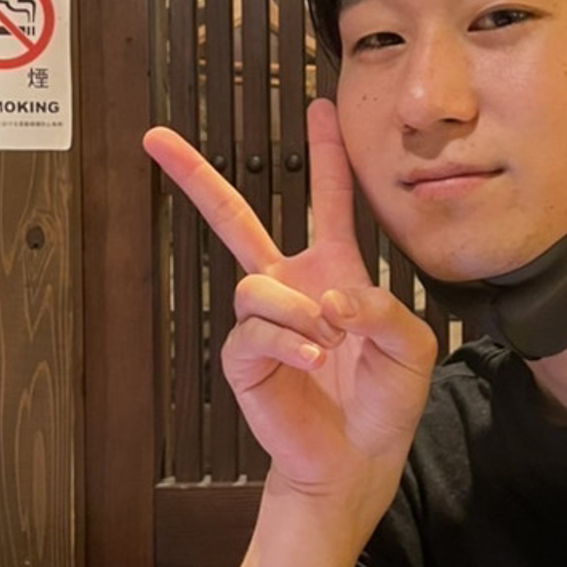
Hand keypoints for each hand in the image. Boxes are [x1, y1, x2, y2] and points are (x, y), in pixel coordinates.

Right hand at [144, 101, 436, 520]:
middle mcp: (292, 289)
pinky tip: (313, 365)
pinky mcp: (245, 360)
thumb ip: (384, 310)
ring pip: (257, 286)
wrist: (356, 462)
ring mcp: (263, 323)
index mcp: (335, 272)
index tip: (321, 105)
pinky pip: (254, 333)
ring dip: (300, 315)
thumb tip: (328, 297)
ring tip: (327, 345)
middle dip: (196, 178)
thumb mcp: (412, 348)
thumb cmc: (385, 402)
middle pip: (235, 220)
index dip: (326, 155)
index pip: (329, 202)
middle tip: (154, 139)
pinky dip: (289, 346)